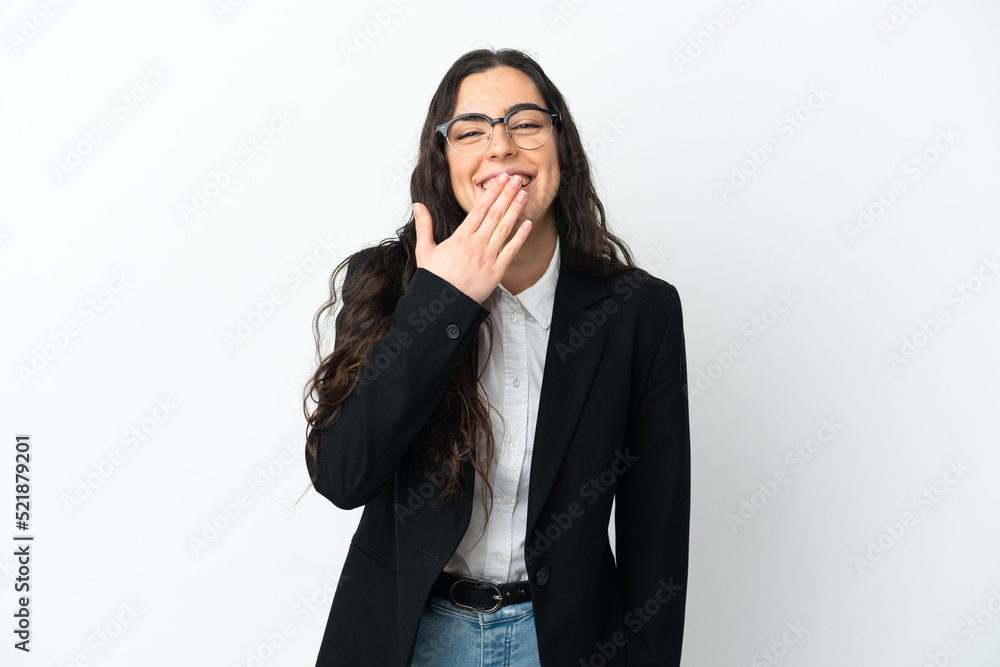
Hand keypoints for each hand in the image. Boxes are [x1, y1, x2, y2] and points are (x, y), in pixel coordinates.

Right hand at [412, 172, 532, 303]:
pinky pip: (512, 251)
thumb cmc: (434, 279)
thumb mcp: (424, 250)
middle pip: (495, 213)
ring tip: (524, 194)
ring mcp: (488, 257)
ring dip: (515, 210)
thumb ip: (424, 225)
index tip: (500, 179)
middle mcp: (476, 244)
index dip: (492, 191)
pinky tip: (528, 224)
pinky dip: (521, 237)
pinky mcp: (496, 271)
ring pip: (505, 228)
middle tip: (517, 178)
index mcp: (460, 237)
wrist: (441, 304)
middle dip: (507, 194)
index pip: (480, 208)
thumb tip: (417, 205)